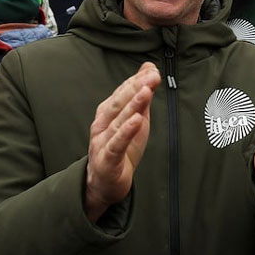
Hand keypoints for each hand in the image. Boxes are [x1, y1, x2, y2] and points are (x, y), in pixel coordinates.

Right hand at [85, 62, 160, 222]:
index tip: (152, 70)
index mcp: (108, 113)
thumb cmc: (121, 149)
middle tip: (152, 76)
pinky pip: (116, 144)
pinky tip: (136, 121)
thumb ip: (142, 98)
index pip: (122, 92)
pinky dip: (126, 132)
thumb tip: (150, 70)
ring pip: (118, 121)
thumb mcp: (135, 122)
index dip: (137, 80)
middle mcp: (102, 124)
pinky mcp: (106, 160)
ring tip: (146, 91)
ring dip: (132, 105)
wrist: (105, 184)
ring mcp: (102, 142)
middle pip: (119, 103)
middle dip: (136, 88)